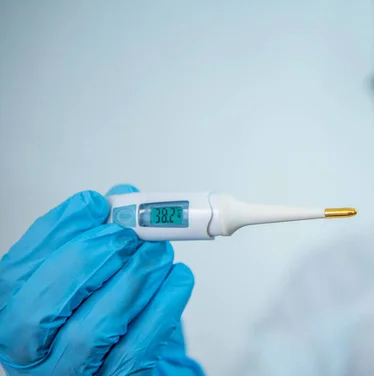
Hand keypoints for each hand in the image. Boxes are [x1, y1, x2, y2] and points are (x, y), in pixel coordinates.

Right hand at [0, 185, 202, 374]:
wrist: (116, 360)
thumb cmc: (92, 312)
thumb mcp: (84, 274)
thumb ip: (96, 235)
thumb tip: (124, 195)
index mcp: (11, 315)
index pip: (15, 274)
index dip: (57, 232)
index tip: (95, 204)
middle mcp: (30, 353)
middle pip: (45, 308)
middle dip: (92, 259)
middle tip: (129, 234)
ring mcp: (72, 374)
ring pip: (95, 329)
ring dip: (134, 279)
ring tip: (159, 251)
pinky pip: (139, 348)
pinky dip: (164, 305)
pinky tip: (178, 278)